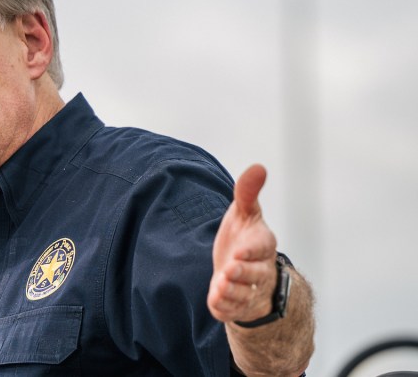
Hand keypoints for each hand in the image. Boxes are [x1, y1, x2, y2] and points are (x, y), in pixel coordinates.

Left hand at [207, 164, 278, 324]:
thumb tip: (259, 166)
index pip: (262, 247)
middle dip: (243, 273)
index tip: (240, 250)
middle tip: (229, 268)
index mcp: (262, 244)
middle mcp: (259, 269)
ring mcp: (248, 289)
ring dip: (232, 291)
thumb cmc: (244, 238)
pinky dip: (224, 307)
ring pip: (244, 294)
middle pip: (255, 274)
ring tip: (220, 285)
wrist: (242, 270)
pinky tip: (215, 301)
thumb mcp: (244, 213)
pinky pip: (232, 310)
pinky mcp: (236, 305)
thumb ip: (248, 192)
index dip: (251, 250)